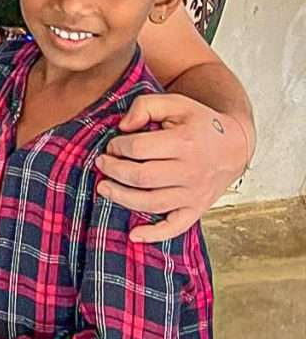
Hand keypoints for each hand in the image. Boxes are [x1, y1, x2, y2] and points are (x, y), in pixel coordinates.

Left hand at [96, 93, 250, 242]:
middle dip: (114, 171)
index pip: (139, 148)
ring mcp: (194, 193)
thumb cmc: (200, 123)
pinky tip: (134, 235)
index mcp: (185, 142)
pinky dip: (154, 234)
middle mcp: (191, 171)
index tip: (112, 145)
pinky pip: (176, 227)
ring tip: (103, 188)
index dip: (118, 147)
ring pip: (151, 202)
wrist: (235, 145)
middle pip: (141, 177)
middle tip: (102, 164)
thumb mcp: (176, 103)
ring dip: (122, 198)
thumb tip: (123, 126)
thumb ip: (146, 106)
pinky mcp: (197, 209)